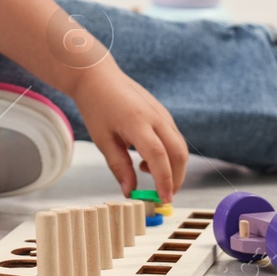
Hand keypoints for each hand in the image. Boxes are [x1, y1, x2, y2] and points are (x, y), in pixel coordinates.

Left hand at [69, 61, 188, 201]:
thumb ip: (119, 166)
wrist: (97, 76)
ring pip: (180, 146)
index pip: (159, 156)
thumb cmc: (96, 106)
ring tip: (145, 173)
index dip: (164, 180)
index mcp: (137, 122)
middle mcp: (156, 116)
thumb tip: (130, 192)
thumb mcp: (103, 140)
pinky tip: (147, 159)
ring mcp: (162, 113)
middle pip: (178, 153)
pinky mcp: (163, 113)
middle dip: (176, 179)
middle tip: (163, 195)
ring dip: (173, 167)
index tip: (164, 200)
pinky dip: (169, 155)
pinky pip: (174, 138)